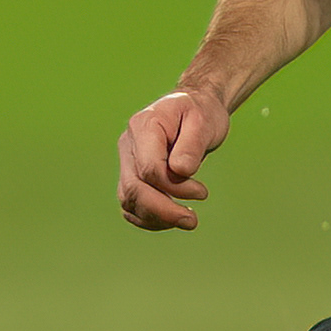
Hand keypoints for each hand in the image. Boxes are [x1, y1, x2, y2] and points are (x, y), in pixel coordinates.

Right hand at [118, 87, 230, 231]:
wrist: (194, 108)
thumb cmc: (200, 113)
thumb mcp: (203, 122)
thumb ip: (191, 145)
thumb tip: (181, 171)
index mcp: (144, 126)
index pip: (149, 169)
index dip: (174, 188)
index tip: (202, 193)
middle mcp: (129, 144)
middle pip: (134, 188)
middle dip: (163, 210)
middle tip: (192, 221)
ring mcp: (127, 160)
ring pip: (129, 199)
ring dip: (156, 217)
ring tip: (187, 220)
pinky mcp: (131, 175)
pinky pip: (131, 204)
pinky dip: (149, 217)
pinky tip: (172, 219)